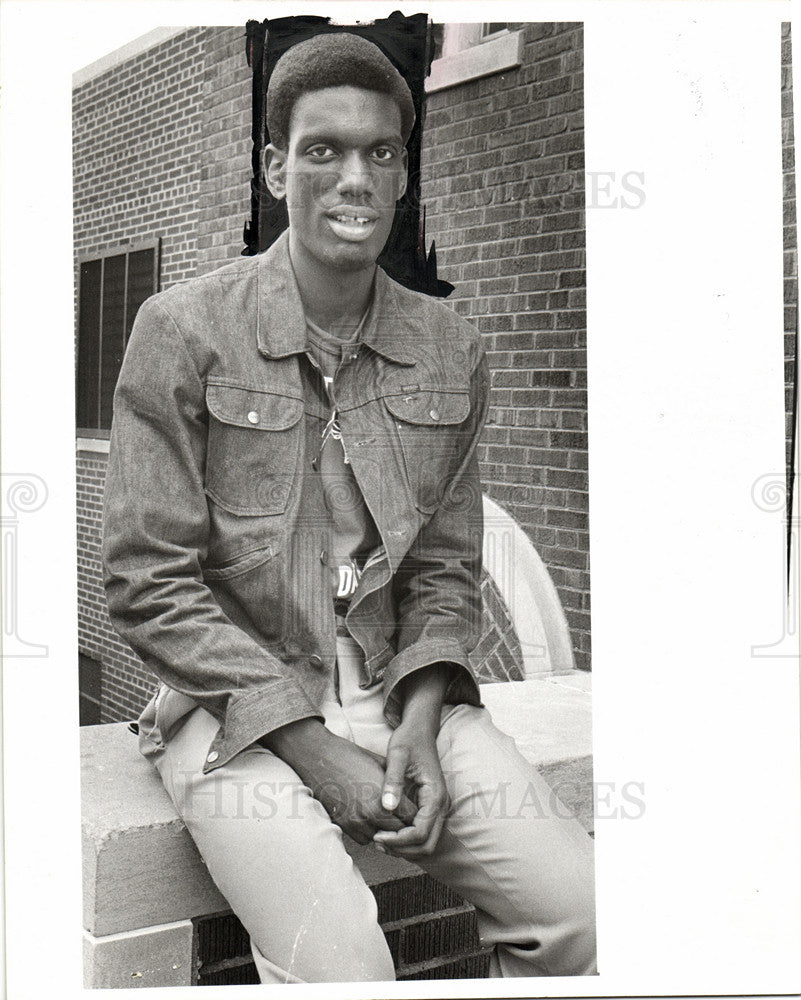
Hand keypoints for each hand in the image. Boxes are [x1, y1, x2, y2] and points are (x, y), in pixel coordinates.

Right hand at [262, 720, 415, 844]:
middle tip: (408, 821)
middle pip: (400, 833)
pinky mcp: (342, 825)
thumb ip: (398, 782)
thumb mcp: (381, 763)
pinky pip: (363, 839)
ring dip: (387, 832)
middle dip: (405, 828)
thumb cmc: (352, 756)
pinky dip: (369, 833)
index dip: (417, 816)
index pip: (412, 818)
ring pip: (382, 840)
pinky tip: (370, 820)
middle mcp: (370, 813)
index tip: (418, 813)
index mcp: (383, 796)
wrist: (318, 757)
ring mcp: (355, 821)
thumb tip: (413, 791)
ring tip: (389, 820)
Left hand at [373, 722, 450, 858]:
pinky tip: (387, 831)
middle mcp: (441, 805)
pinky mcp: (431, 807)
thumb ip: (393, 780)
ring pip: (426, 843)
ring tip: (379, 839)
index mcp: (435, 795)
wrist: (420, 730)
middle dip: (402, 849)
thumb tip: (388, 806)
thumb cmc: (408, 740)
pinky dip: (407, 839)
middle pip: (427, 845)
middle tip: (377, 842)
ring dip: (405, 847)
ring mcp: (438, 807)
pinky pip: (423, 833)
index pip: (421, 832)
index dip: (399, 840)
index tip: (377, 836)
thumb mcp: (397, 755)